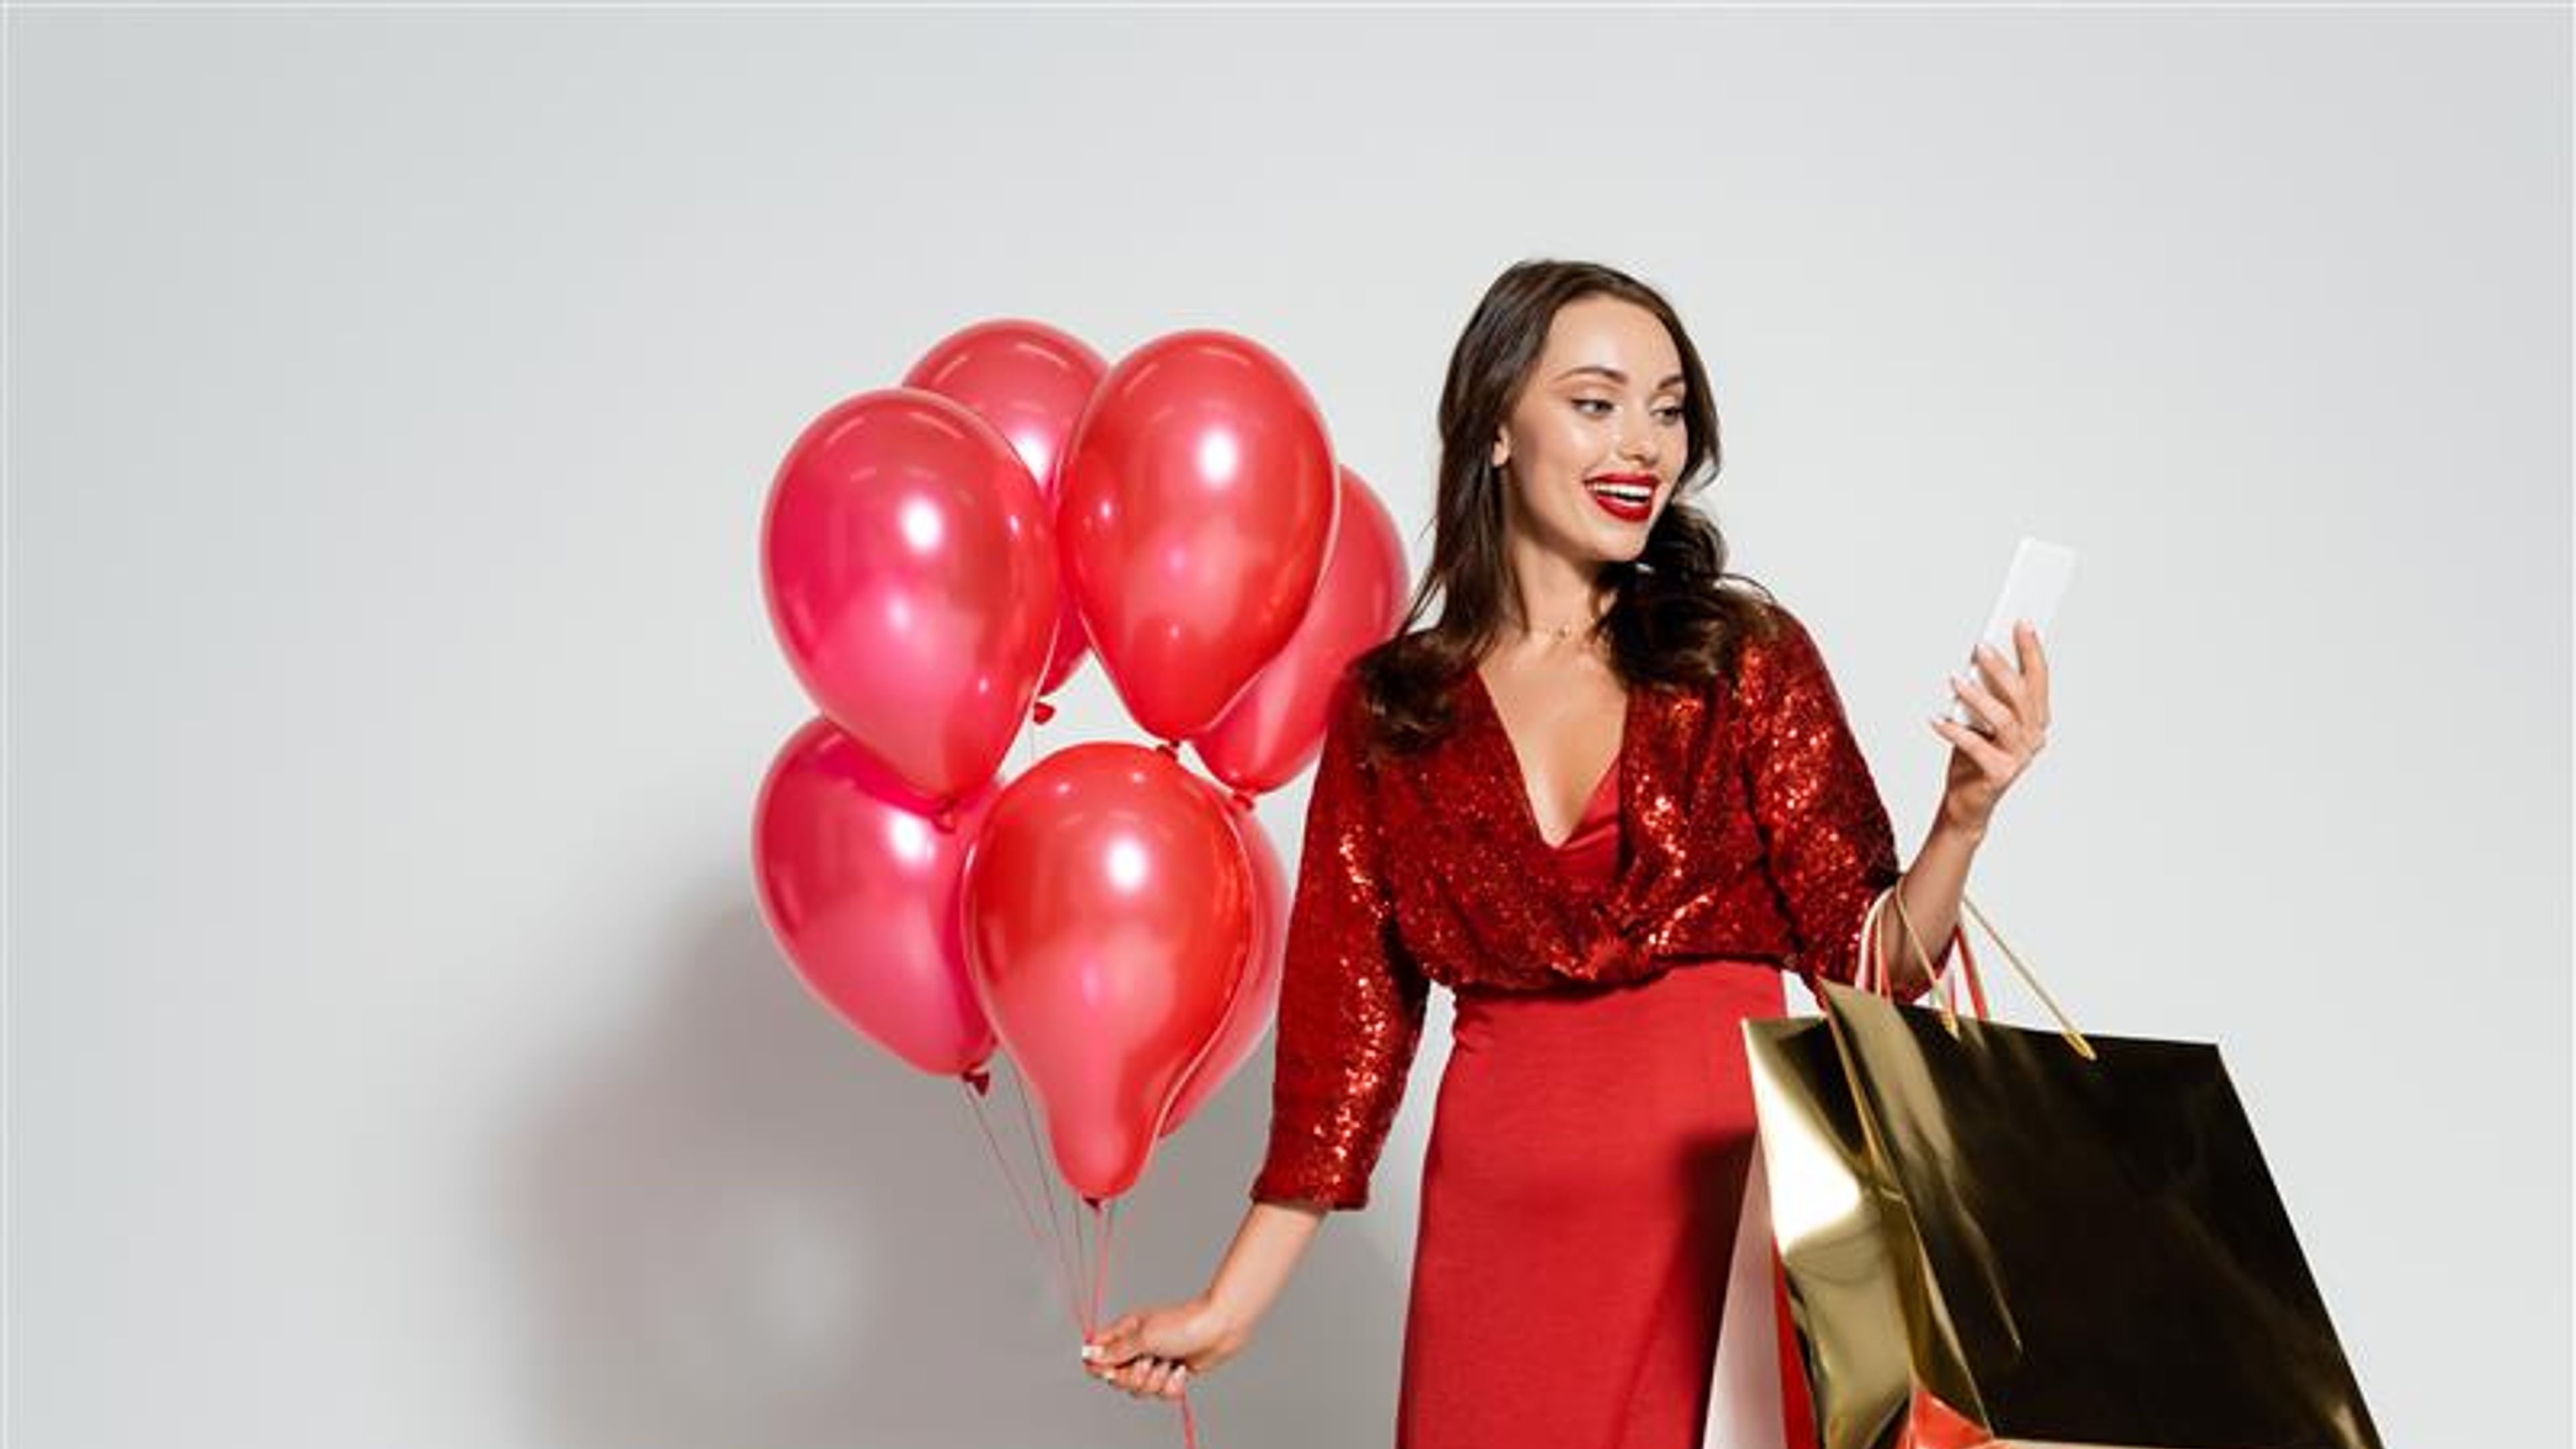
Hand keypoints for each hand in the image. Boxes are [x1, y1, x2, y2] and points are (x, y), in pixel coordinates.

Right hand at [1080, 1294, 1246, 1401]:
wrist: (1219, 1329)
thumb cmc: (1183, 1324)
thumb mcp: (1144, 1337)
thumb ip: (1116, 1351)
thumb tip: (1090, 1356)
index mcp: (1125, 1332)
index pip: (1097, 1353)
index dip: (1099, 1367)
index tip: (1111, 1369)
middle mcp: (1136, 1348)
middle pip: (1117, 1379)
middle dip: (1135, 1377)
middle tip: (1150, 1362)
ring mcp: (1154, 1362)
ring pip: (1140, 1390)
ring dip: (1156, 1381)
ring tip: (1169, 1363)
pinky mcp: (1171, 1374)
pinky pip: (1161, 1394)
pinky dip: (1172, 1385)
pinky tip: (1182, 1370)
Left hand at [1929, 620, 2050, 835]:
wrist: (1966, 804)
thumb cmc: (1974, 757)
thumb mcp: (1981, 719)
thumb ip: (1987, 693)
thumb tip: (1978, 656)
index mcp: (2036, 719)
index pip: (2039, 678)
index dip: (2033, 649)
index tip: (2022, 622)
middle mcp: (2034, 737)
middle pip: (2022, 694)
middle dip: (2002, 666)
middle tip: (1981, 645)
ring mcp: (2020, 757)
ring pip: (2004, 718)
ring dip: (1978, 695)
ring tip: (1954, 679)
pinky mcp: (2001, 775)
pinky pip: (1977, 746)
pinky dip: (1953, 731)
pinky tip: (1935, 719)